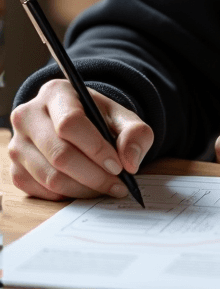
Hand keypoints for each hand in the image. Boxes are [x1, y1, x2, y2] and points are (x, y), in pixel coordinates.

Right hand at [9, 79, 153, 201]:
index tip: (118, 166)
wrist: (79, 125)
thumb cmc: (99, 119)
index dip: (96, 148)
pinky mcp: (16, 170)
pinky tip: (85, 188)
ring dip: (84, 189)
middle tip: (118, 185)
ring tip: (106, 188)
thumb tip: (130, 162)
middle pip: (59, 154)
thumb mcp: (122, 117)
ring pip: (50, 177)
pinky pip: (41, 191)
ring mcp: (18, 144)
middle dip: (94, 175)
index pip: (70, 123)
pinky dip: (68, 195)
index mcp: (55, 93)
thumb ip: (135, 133)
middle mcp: (28, 116)